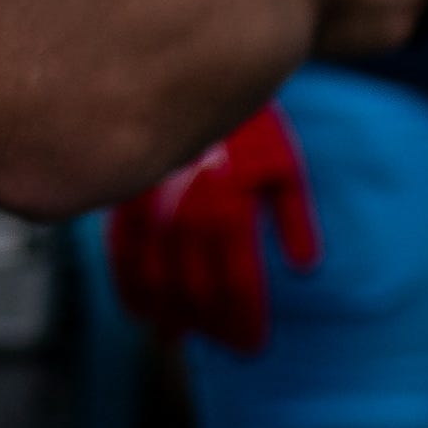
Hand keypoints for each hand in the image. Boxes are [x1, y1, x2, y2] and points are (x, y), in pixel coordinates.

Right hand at [111, 103, 316, 351]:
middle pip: (196, 292)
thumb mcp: (284, 168)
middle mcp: (183, 216)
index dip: (244, 320)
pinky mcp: (122, 203)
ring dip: (171, 316)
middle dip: (214, 325)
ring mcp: (148, 212)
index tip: (253, 346)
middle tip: (228, 347)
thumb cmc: (252, 128)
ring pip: (155, 283)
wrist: (200, 80)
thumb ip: (296, 221)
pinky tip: (143, 313)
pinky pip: (121, 258)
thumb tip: (307, 269)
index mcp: (228, 211)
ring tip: (185, 340)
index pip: (236, 285)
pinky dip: (130, 290)